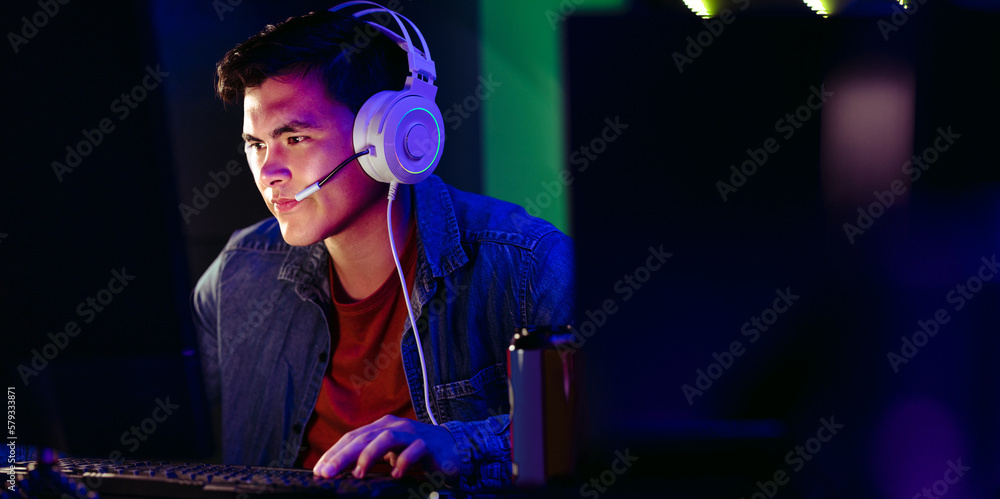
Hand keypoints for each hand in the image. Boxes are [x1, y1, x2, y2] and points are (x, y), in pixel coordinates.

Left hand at [312, 415, 460, 481]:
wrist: (453, 449)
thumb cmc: (417, 453)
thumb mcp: (390, 454)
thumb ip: (370, 458)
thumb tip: (341, 471)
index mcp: (381, 427)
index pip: (352, 437)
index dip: (333, 452)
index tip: (319, 470)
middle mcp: (395, 426)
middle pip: (364, 437)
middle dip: (342, 455)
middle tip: (327, 472)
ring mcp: (412, 433)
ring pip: (386, 438)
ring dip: (369, 455)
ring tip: (357, 473)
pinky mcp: (429, 444)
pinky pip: (414, 450)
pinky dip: (403, 461)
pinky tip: (395, 474)